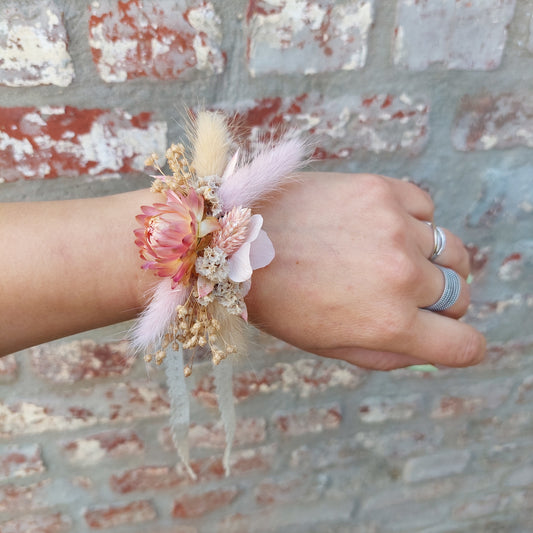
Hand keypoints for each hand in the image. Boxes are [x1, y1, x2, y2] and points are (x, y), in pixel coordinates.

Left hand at [245, 172, 485, 369]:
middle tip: (400, 293)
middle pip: (459, 296)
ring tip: (387, 257)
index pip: (464, 345)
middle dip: (437, 302)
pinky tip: (379, 227)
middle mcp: (402, 276)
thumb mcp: (328, 346)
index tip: (448, 335)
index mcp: (389, 324)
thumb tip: (429, 349)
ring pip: (450, 251)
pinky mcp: (382, 191)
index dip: (460, 344)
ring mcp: (395, 228)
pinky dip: (412, 222)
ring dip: (428, 260)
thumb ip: (386, 354)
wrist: (237, 240)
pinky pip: (426, 209)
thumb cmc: (279, 300)